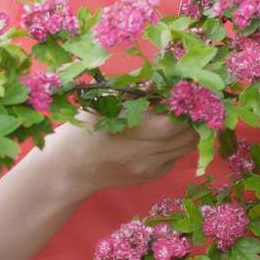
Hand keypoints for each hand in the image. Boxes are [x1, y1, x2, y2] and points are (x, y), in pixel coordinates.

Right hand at [42, 107, 199, 202]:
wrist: (68, 170)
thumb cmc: (83, 131)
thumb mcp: (105, 104)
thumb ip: (138, 94)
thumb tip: (165, 81)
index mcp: (135, 131)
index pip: (178, 121)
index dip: (186, 106)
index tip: (184, 93)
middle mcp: (147, 154)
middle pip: (189, 136)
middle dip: (191, 119)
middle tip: (183, 105)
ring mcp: (150, 169)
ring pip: (186, 148)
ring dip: (186, 132)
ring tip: (174, 118)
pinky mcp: (151, 177)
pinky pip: (174, 158)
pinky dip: (175, 145)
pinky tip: (161, 137)